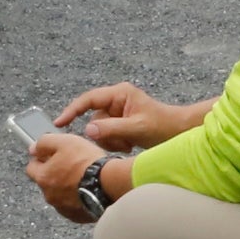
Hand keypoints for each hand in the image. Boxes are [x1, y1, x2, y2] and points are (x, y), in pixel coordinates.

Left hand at [25, 129, 107, 222]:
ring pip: (59, 195)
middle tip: (71, 163)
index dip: (40, 158)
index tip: (51, 154)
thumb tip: (33, 148)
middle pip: (46, 182)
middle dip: (55, 173)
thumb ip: (44, 143)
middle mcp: (49, 196)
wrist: (108, 183)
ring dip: (67, 187)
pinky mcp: (77, 215)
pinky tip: (88, 189)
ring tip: (83, 177)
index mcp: (43, 177)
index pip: (31, 168)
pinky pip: (73, 205)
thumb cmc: (86, 162)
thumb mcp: (64, 141)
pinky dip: (77, 197)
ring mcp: (63, 208)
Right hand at [59, 81, 203, 149]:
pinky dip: (115, 143)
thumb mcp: (136, 128)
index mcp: (120, 94)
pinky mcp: (121, 122)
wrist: (179, 132)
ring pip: (100, 129)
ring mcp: (118, 111)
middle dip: (105, 134)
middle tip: (122, 142)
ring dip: (111, 141)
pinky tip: (130, 145)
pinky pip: (107, 135)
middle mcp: (117, 100)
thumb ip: (111, 129)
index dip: (72, 110)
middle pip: (94, 118)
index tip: (60, 123)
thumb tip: (87, 129)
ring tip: (129, 144)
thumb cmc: (162, 126)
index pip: (89, 100)